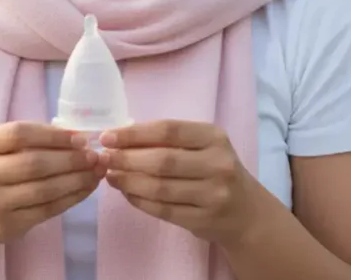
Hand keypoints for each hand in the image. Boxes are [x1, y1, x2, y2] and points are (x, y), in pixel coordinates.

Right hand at [0, 121, 105, 244]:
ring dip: (76, 180)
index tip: (80, 138)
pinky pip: (47, 210)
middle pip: (34, 163)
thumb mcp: (2, 148)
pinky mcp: (7, 225)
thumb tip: (79, 139)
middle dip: (70, 160)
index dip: (54, 135)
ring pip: (44, 190)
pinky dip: (71, 199)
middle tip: (95, 157)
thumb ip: (34, 140)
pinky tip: (86, 189)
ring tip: (96, 172)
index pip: (20, 134)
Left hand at [99, 120, 259, 244]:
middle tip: (104, 159)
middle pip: (162, 160)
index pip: (168, 130)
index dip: (134, 134)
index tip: (108, 137)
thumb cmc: (215, 169)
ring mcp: (213, 195)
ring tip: (111, 176)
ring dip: (129, 182)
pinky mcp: (204, 220)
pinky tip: (127, 193)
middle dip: (127, 159)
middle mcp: (218, 164)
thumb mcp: (202, 146)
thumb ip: (168, 139)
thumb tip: (120, 137)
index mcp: (214, 137)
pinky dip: (139, 201)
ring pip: (160, 188)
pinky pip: (163, 210)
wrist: (246, 212)